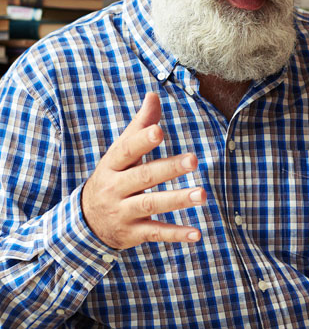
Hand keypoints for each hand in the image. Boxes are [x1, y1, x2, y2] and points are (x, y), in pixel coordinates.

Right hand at [81, 93, 205, 248]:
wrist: (85, 222)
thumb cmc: (113, 177)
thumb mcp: (120, 153)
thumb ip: (140, 125)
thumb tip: (154, 94)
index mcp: (112, 165)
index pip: (126, 150)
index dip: (142, 140)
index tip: (160, 130)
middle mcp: (115, 189)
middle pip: (143, 177)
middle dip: (169, 168)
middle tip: (195, 158)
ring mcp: (123, 212)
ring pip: (151, 205)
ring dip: (178, 200)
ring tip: (203, 194)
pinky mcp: (132, 233)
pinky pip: (155, 233)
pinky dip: (176, 234)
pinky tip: (197, 234)